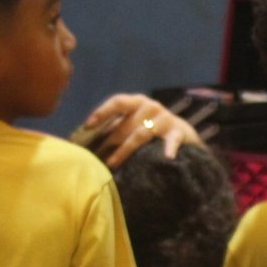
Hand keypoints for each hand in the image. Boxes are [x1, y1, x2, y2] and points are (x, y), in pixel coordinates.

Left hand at [73, 93, 200, 167]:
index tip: (88, 125)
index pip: (118, 102)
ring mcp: (165, 119)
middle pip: (126, 123)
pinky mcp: (178, 133)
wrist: (181, 134)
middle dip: (109, 141)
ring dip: (125, 149)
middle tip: (96, 158)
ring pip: (142, 134)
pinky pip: (172, 141)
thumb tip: (86, 139)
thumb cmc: (149, 128)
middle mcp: (151, 107)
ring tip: (113, 163)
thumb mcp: (133, 122)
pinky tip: (167, 158)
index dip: (102, 112)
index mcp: (137, 102)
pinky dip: (169, 148)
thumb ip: (115, 126)